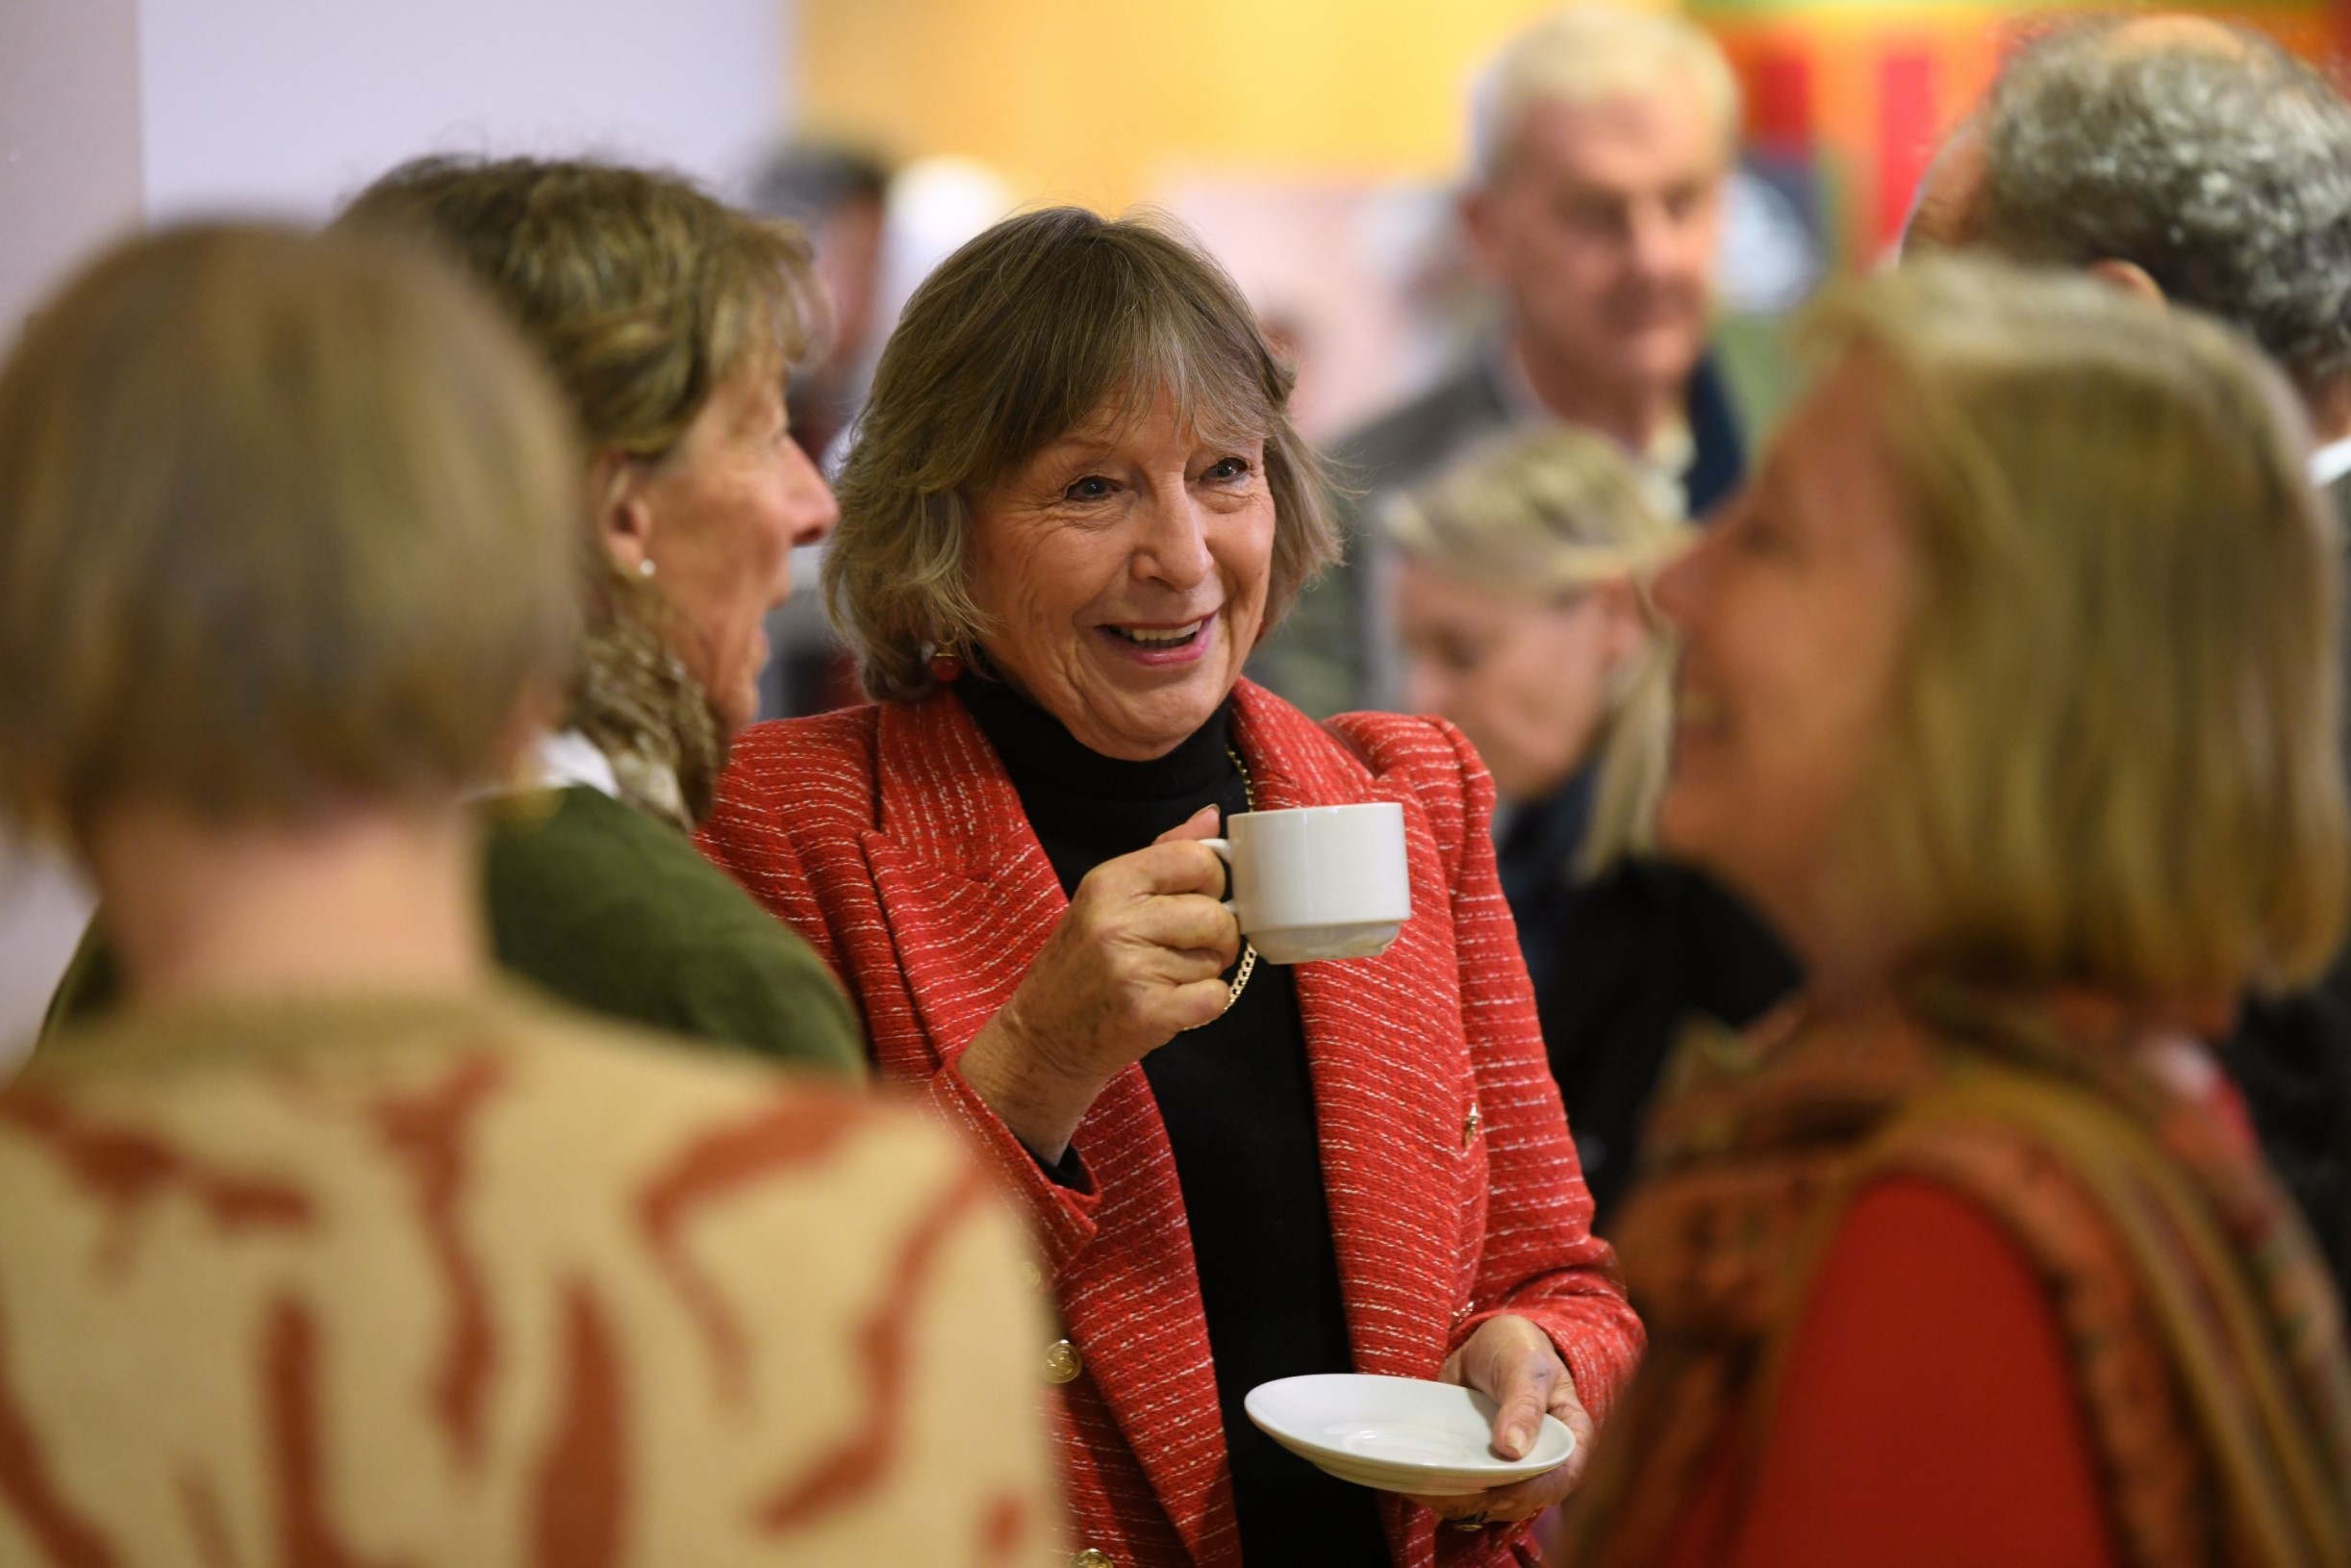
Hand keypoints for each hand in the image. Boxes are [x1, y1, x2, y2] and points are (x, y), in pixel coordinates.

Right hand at [957, 805, 1238, 1160]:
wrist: (1042, 1035)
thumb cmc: (1080, 963)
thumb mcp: (1107, 898)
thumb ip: (1162, 855)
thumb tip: (1210, 817)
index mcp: (1109, 882)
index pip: (1196, 859)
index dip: (1215, 880)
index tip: (1203, 898)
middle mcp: (1116, 921)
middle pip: (1216, 914)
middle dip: (1218, 935)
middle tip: (1191, 949)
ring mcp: (1131, 968)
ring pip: (1216, 959)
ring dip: (1204, 972)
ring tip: (1166, 978)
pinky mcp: (1147, 1013)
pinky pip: (1215, 997)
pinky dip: (1205, 1004)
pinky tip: (1173, 1003)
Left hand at [1396, 1314, 1593, 1528]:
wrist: (1488, 1343)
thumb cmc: (1519, 1349)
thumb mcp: (1525, 1367)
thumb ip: (1524, 1405)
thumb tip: (1514, 1449)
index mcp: (1570, 1437)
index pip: (1562, 1478)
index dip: (1534, 1491)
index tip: (1499, 1489)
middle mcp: (1546, 1461)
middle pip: (1526, 1499)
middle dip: (1492, 1502)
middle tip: (1455, 1491)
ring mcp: (1513, 1468)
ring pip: (1496, 1503)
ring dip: (1466, 1504)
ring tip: (1435, 1491)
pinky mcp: (1485, 1468)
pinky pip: (1472, 1492)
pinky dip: (1450, 1494)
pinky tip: (1426, 1488)